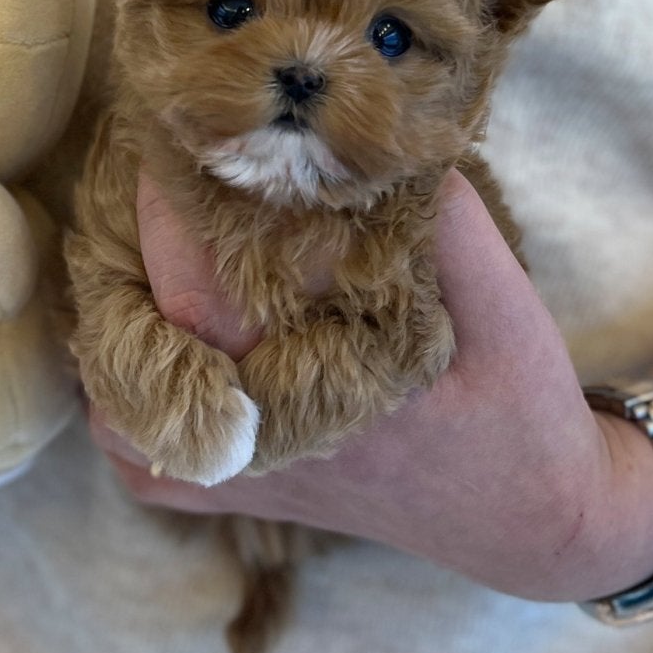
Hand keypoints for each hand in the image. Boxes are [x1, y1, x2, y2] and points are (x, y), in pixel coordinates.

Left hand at [91, 171, 652, 603]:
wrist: (532, 519)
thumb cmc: (520, 407)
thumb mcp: (507, 307)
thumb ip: (447, 226)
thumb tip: (384, 139)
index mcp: (325, 392)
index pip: (198, 291)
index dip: (169, 208)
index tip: (172, 133)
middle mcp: (267, 444)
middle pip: (139, 331)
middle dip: (133, 240)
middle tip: (156, 166)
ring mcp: (240, 478)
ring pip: (120, 390)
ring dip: (122, 305)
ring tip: (149, 234)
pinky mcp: (235, 492)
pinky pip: (137, 447)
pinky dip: (123, 383)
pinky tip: (149, 324)